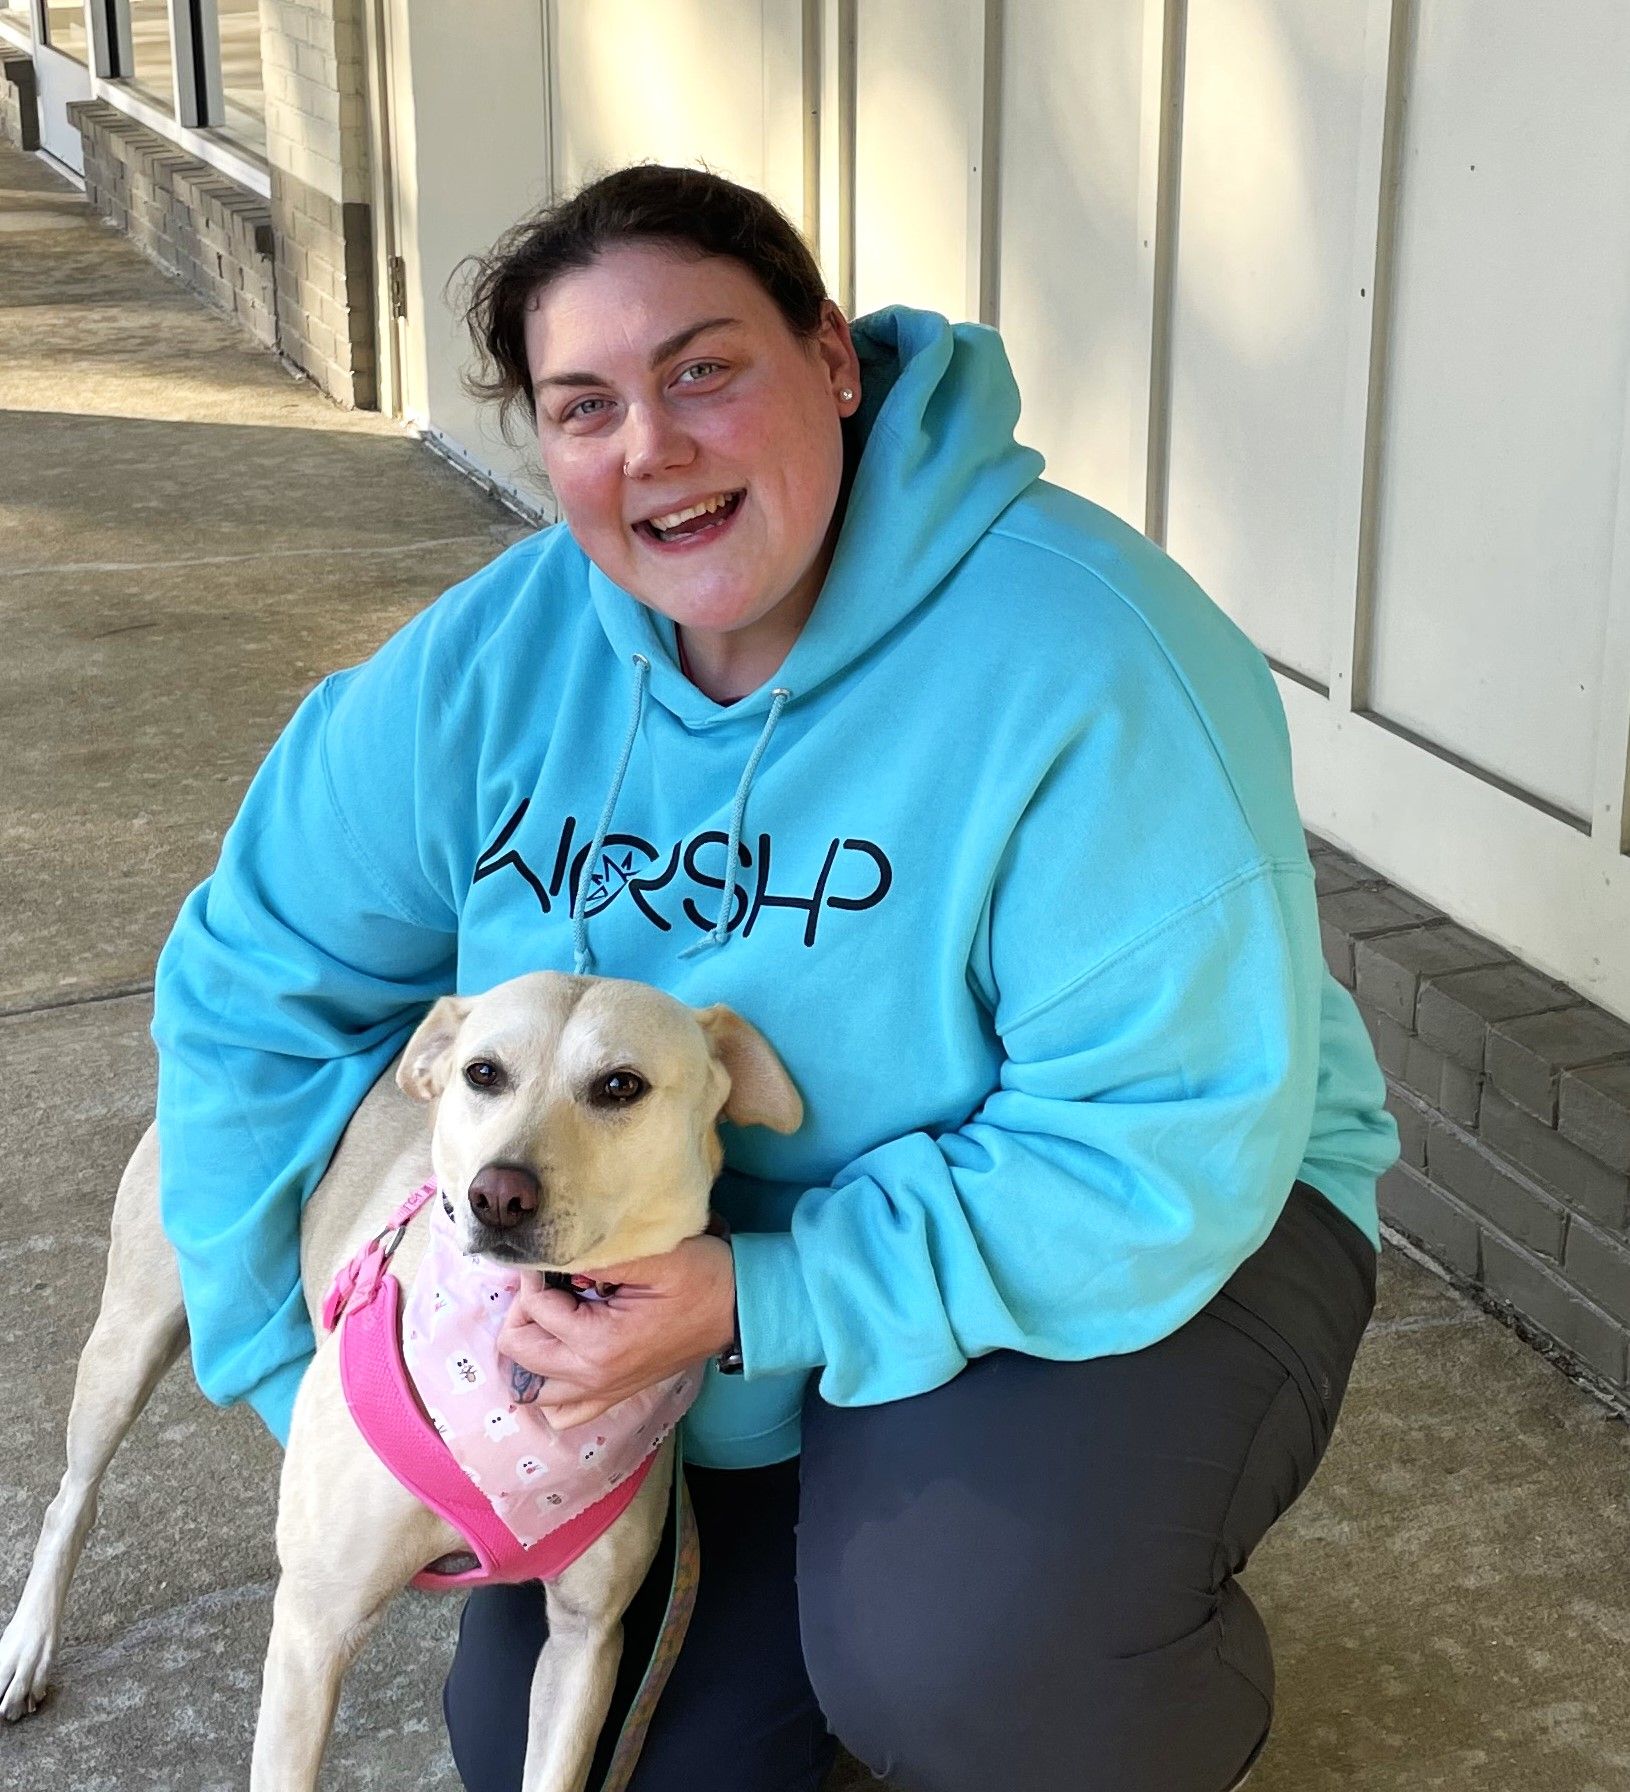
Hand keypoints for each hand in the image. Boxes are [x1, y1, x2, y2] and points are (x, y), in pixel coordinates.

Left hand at [495, 1232, 735, 1430]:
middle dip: (524, 1310)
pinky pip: (563, 1411)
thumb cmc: (702, 1277)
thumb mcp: (655, 1254)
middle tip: (551, 1281)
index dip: (534, 1275)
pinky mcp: (614, 1394)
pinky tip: (561, 1352)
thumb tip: (553, 1256)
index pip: (534, 1309)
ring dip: (529, 1351)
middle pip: (519, 1351)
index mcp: (599, 1344)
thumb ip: (600, 1255)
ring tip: (549, 1315)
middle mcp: (593, 1377)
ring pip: (532, 1388)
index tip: (554, 1256)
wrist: (739, 1309)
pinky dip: (550, 1385)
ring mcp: (603, 1392)